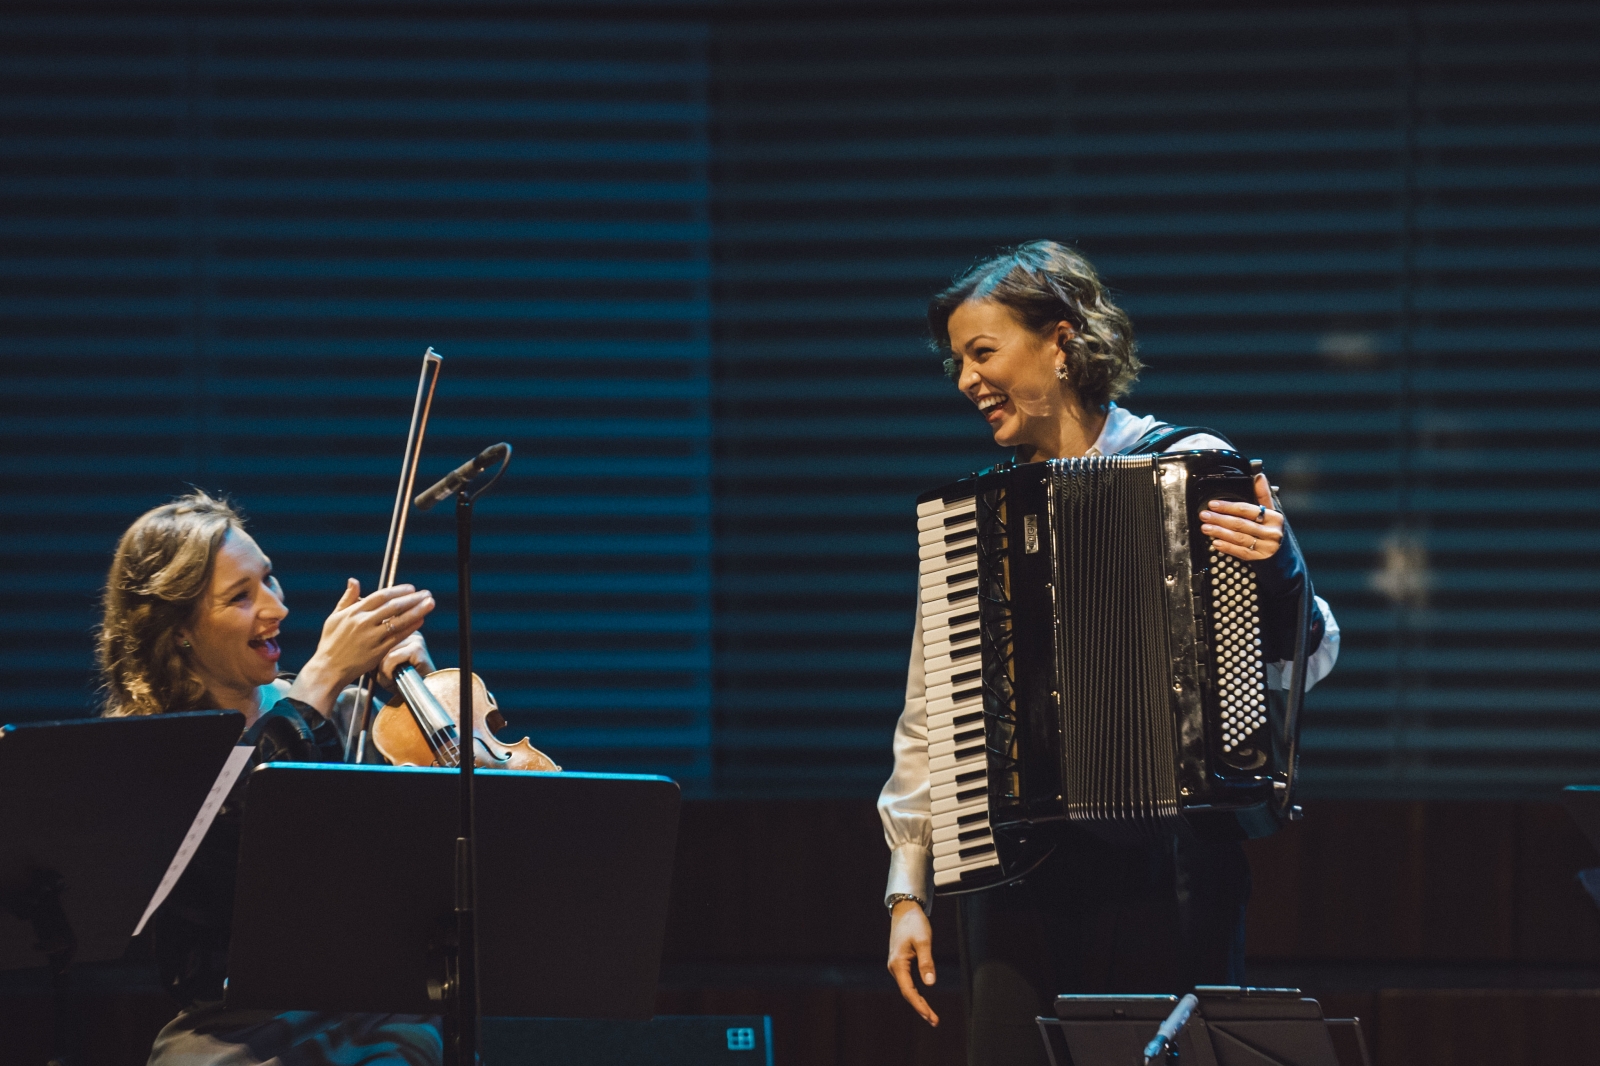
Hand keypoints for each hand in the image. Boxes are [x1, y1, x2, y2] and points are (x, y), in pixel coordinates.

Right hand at [290, 580, 434, 713]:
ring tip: (429, 604)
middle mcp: (363, 623)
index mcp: (353, 612)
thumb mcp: (334, 617)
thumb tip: (353, 581)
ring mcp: (371, 637)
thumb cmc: (331, 642)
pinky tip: (420, 621)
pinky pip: (397, 637)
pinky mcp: (378, 651)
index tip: (411, 588)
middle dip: (412, 599)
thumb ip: (347, 599)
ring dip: (416, 611)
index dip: (398, 591)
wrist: (329, 668)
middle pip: (393, 607)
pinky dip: (410, 628)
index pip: (380, 597)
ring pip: (398, 621)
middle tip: (426, 594)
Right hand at [887, 899, 938, 1026]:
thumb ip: (927, 962)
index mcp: (897, 964)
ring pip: (907, 989)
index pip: (909, 991)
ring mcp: (896, 966)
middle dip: (920, 1008)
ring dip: (918, 1002)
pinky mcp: (900, 963)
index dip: (919, 1005)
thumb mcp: (923, 941)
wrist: (905, 909)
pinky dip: (916, 994)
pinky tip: (923, 1000)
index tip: (930, 1016)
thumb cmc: (914, 923)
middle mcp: (894, 967)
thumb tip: (930, 984)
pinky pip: (907, 983)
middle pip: (907, 993)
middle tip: (934, 1021)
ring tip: (931, 1016)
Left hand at [1200, 474, 1282, 561]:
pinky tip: (1216, 543)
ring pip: (1239, 538)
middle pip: (1241, 524)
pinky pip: (1240, 552)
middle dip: (1220, 519)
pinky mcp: (1260, 559)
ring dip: (1220, 532)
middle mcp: (1271, 532)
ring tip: (1206, 528)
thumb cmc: (1273, 530)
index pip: (1247, 510)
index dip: (1228, 506)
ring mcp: (1266, 547)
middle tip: (1205, 515)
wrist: (1284, 556)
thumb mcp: (1272, 512)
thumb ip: (1263, 495)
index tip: (1213, 504)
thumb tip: (1259, 476)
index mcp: (1274, 518)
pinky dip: (1227, 547)